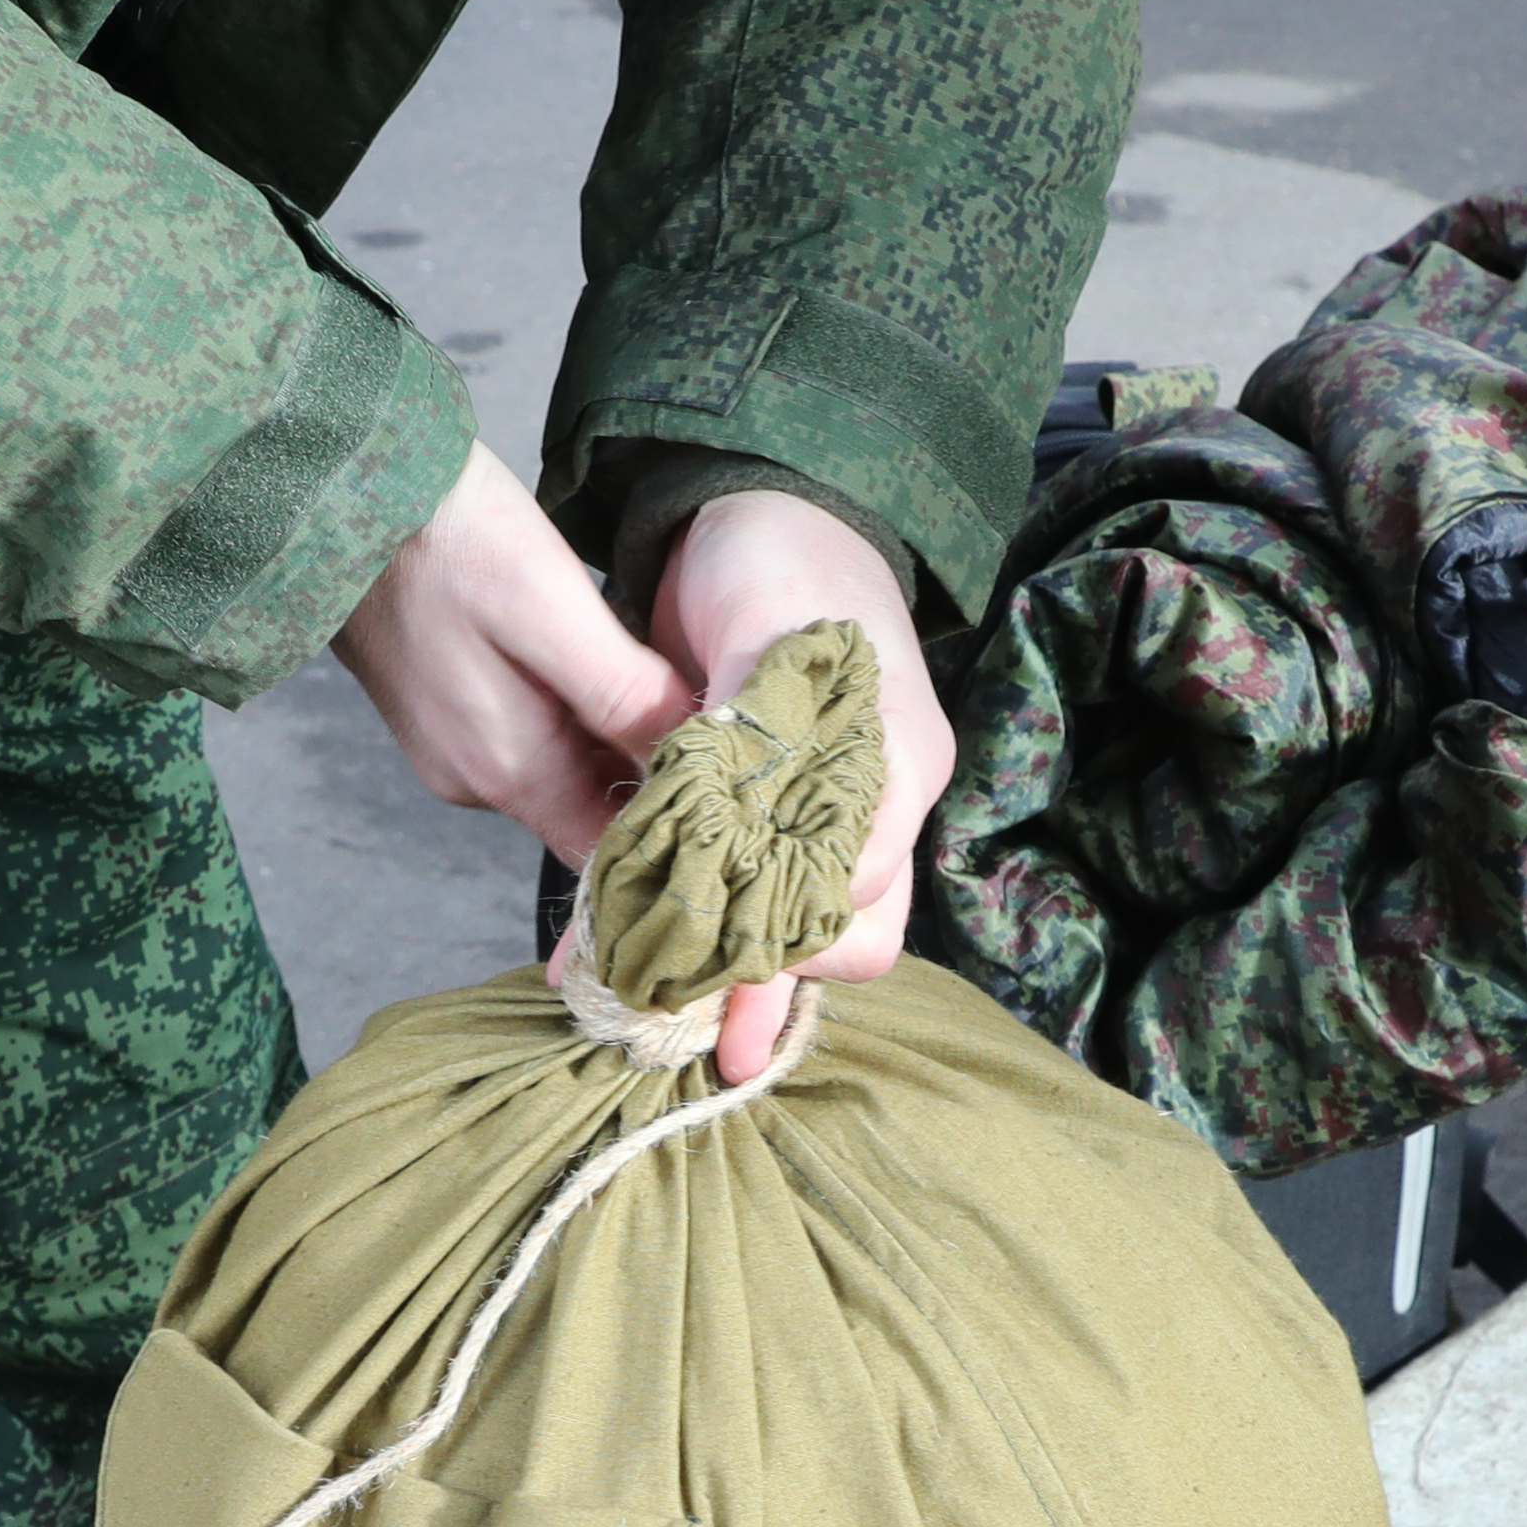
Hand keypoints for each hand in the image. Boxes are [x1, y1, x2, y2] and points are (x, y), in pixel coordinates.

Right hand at [329, 445, 696, 863]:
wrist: (339, 483)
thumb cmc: (448, 534)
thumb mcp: (550, 609)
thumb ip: (622, 696)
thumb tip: (694, 758)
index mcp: (508, 771)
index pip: (606, 850)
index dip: (672, 825)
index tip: (732, 784)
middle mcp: (476, 776)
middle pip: (591, 809)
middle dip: (654, 773)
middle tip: (724, 723)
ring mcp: (455, 744)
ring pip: (565, 767)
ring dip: (618, 734)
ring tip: (676, 681)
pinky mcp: (445, 707)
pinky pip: (531, 731)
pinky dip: (576, 707)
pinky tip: (603, 654)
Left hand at [651, 490, 957, 1081]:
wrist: (765, 516)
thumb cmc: (774, 558)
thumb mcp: (759, 624)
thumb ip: (746, 724)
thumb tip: (716, 822)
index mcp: (896, 760)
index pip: (858, 885)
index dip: (780, 919)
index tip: (692, 922)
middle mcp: (882, 806)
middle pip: (852, 937)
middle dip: (764, 977)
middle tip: (667, 990)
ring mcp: (836, 819)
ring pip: (805, 938)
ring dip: (732, 979)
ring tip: (653, 1010)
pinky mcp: (780, 820)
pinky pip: (756, 901)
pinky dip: (705, 938)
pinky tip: (630, 961)